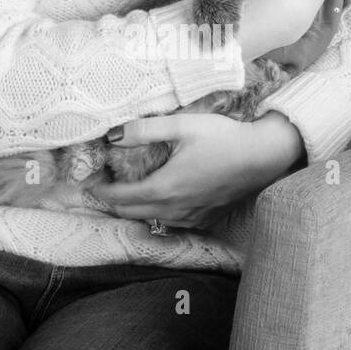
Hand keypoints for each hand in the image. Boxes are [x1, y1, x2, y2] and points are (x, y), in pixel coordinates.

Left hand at [99, 112, 303, 228]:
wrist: (263, 156)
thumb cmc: (223, 138)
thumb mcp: (181, 126)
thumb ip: (144, 131)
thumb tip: (111, 135)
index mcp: (165, 188)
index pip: (121, 198)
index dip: (101, 192)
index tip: (87, 183)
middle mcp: (176, 210)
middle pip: (132, 214)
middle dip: (112, 202)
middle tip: (101, 185)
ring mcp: (193, 217)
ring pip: (152, 220)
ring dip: (134, 209)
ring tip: (123, 191)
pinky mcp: (206, 217)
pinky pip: (172, 223)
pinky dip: (156, 214)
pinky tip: (157, 199)